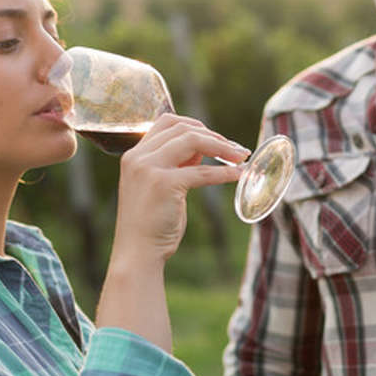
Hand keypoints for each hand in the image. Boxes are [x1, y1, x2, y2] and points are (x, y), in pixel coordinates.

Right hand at [109, 113, 245, 267]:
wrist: (137, 253)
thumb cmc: (151, 223)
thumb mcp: (160, 186)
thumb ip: (175, 164)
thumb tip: (202, 148)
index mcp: (134, 155)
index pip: (167, 122)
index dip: (195, 125)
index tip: (216, 138)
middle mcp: (138, 157)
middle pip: (183, 128)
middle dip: (214, 135)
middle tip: (236, 149)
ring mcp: (149, 169)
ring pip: (193, 140)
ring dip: (222, 147)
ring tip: (241, 156)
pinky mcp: (164, 184)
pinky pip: (202, 172)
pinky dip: (224, 171)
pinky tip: (238, 175)